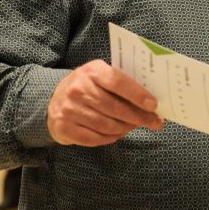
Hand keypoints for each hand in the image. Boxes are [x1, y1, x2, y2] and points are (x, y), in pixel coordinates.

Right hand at [47, 59, 164, 146]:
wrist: (53, 99)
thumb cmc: (88, 86)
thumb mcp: (101, 76)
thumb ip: (122, 84)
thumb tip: (150, 101)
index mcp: (91, 71)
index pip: (118, 82)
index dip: (137, 94)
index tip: (153, 105)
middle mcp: (78, 89)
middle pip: (115, 108)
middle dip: (139, 117)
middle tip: (155, 122)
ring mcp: (69, 109)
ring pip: (107, 125)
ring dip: (126, 128)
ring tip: (135, 126)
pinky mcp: (64, 127)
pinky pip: (94, 138)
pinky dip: (111, 138)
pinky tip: (119, 134)